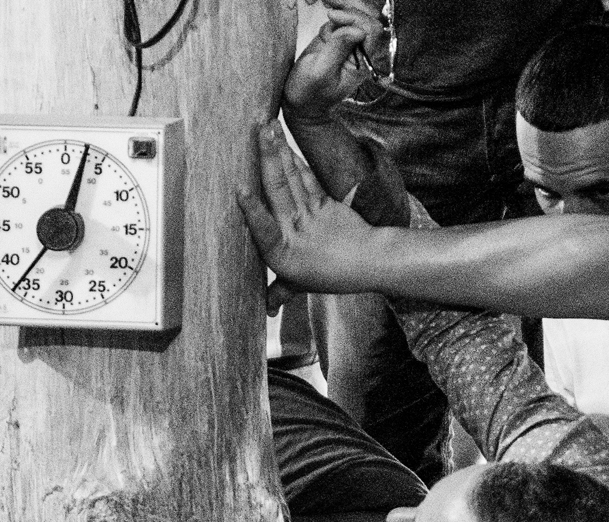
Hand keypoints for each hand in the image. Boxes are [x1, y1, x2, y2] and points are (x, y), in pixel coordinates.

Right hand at [240, 122, 384, 296]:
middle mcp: (294, 232)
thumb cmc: (330, 276)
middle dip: (267, 158)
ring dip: (278, 151)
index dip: (253, 209)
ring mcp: (310, 214)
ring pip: (291, 179)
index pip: (263, 229)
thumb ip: (281, 290)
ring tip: (268, 126)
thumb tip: (267, 307)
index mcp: (282, 255)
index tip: (240, 190)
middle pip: (278, 191)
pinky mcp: (324, 202)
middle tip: (259, 129)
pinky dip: (295, 161)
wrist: (368, 263)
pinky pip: (307, 179)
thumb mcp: (301, 286)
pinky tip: (284, 144)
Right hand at [288, 6, 381, 124]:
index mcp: (362, 62)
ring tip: (327, 2)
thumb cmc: (309, 94)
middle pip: (368, 18)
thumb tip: (357, 30)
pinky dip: (336, 8)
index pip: (371, 30)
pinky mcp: (337, 38)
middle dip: (350, 7)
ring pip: (357, 14)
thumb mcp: (321, 72)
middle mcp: (360, 51)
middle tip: (329, 4)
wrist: (301, 103)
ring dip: (343, 5)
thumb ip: (338, 49)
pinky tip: (325, 6)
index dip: (355, 18)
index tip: (333, 17)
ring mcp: (349, 43)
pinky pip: (343, 17)